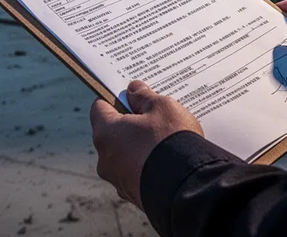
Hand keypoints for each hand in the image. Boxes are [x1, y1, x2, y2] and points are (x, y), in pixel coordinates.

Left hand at [90, 80, 203, 209]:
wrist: (187, 186)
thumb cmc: (171, 141)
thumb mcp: (162, 107)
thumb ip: (144, 97)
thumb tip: (133, 90)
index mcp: (106, 133)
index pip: (99, 108)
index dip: (115, 100)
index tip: (131, 98)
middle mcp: (105, 159)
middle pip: (112, 134)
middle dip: (130, 125)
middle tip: (153, 119)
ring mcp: (117, 180)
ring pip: (124, 156)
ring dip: (138, 148)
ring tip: (164, 143)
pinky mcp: (132, 196)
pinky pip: (136, 175)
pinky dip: (146, 168)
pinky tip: (166, 163)